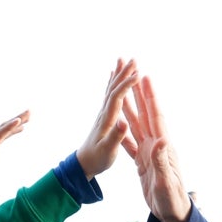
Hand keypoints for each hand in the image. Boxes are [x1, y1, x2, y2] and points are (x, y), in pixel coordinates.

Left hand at [0, 110, 30, 195]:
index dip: (10, 127)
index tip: (20, 120)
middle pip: (3, 127)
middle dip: (16, 119)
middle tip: (30, 111)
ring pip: (4, 129)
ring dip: (16, 122)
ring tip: (29, 117)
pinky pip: (4, 135)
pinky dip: (13, 130)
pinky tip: (21, 129)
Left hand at [77, 58, 138, 180]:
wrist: (84, 163)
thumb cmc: (98, 159)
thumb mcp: (108, 150)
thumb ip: (116, 137)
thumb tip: (124, 122)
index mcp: (107, 120)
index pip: (117, 97)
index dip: (126, 85)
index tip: (138, 75)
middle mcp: (104, 113)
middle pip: (113, 88)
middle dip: (123, 73)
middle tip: (133, 59)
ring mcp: (103, 114)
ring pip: (111, 89)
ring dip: (118, 74)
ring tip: (123, 60)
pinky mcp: (104, 117)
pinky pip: (109, 95)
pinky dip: (112, 84)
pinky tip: (113, 78)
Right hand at [121, 75, 191, 221]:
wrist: (171, 214)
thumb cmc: (171, 200)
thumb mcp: (165, 181)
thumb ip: (162, 161)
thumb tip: (162, 140)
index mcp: (162, 147)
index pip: (155, 117)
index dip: (150, 98)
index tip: (145, 78)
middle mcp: (157, 147)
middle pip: (146, 116)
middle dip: (141, 95)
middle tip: (135, 75)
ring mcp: (150, 154)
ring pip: (137, 127)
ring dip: (131, 110)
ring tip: (125, 94)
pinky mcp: (143, 164)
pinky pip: (131, 144)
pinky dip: (124, 133)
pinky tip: (119, 125)